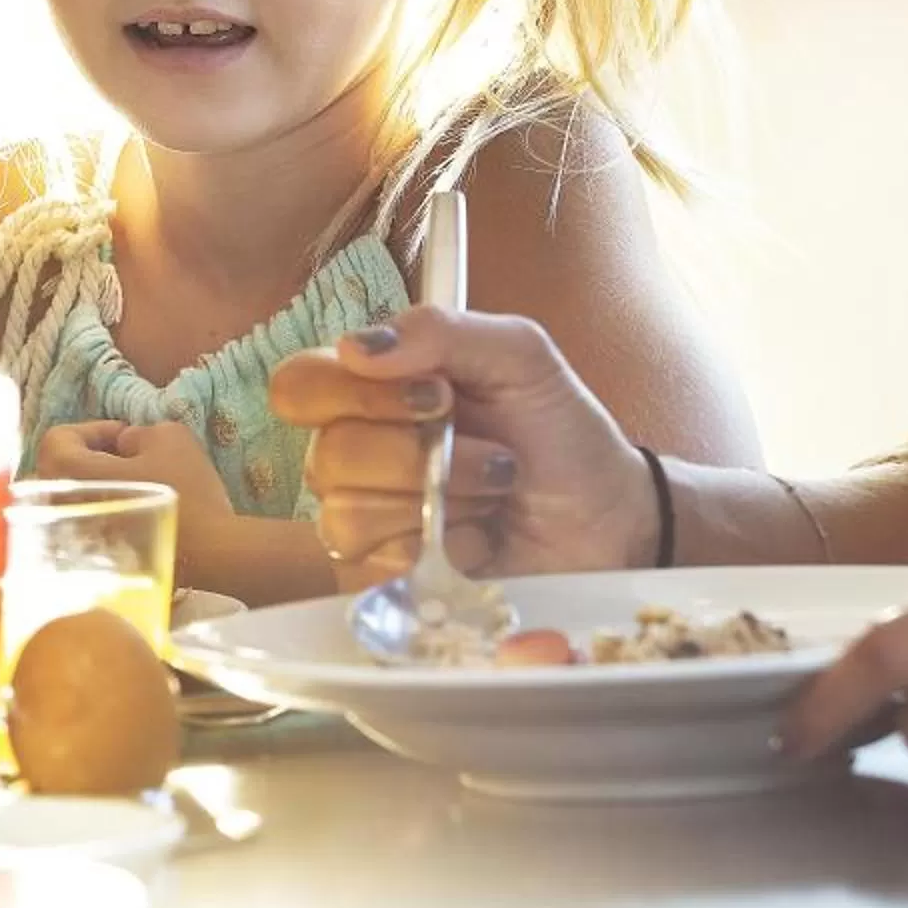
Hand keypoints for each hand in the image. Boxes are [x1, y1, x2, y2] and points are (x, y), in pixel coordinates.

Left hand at [36, 420, 239, 582]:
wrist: (213, 555)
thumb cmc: (186, 491)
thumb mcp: (167, 436)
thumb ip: (134, 432)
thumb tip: (123, 444)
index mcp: (69, 473)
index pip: (59, 438)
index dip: (94, 429)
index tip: (127, 436)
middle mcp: (59, 509)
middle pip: (60, 471)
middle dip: (91, 458)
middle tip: (129, 458)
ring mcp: (74, 542)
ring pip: (74, 502)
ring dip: (99, 488)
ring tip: (137, 486)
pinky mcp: (94, 564)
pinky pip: (88, 530)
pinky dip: (108, 515)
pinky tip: (139, 514)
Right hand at [266, 308, 655, 584]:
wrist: (608, 517)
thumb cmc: (560, 430)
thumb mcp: (519, 354)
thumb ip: (440, 330)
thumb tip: (356, 347)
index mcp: (370, 389)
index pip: (299, 385)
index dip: (354, 392)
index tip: (434, 394)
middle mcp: (355, 450)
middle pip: (326, 455)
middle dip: (421, 456)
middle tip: (491, 452)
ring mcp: (368, 517)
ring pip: (347, 515)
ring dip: (439, 503)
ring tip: (493, 493)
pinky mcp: (387, 576)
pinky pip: (374, 568)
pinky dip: (436, 549)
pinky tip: (475, 539)